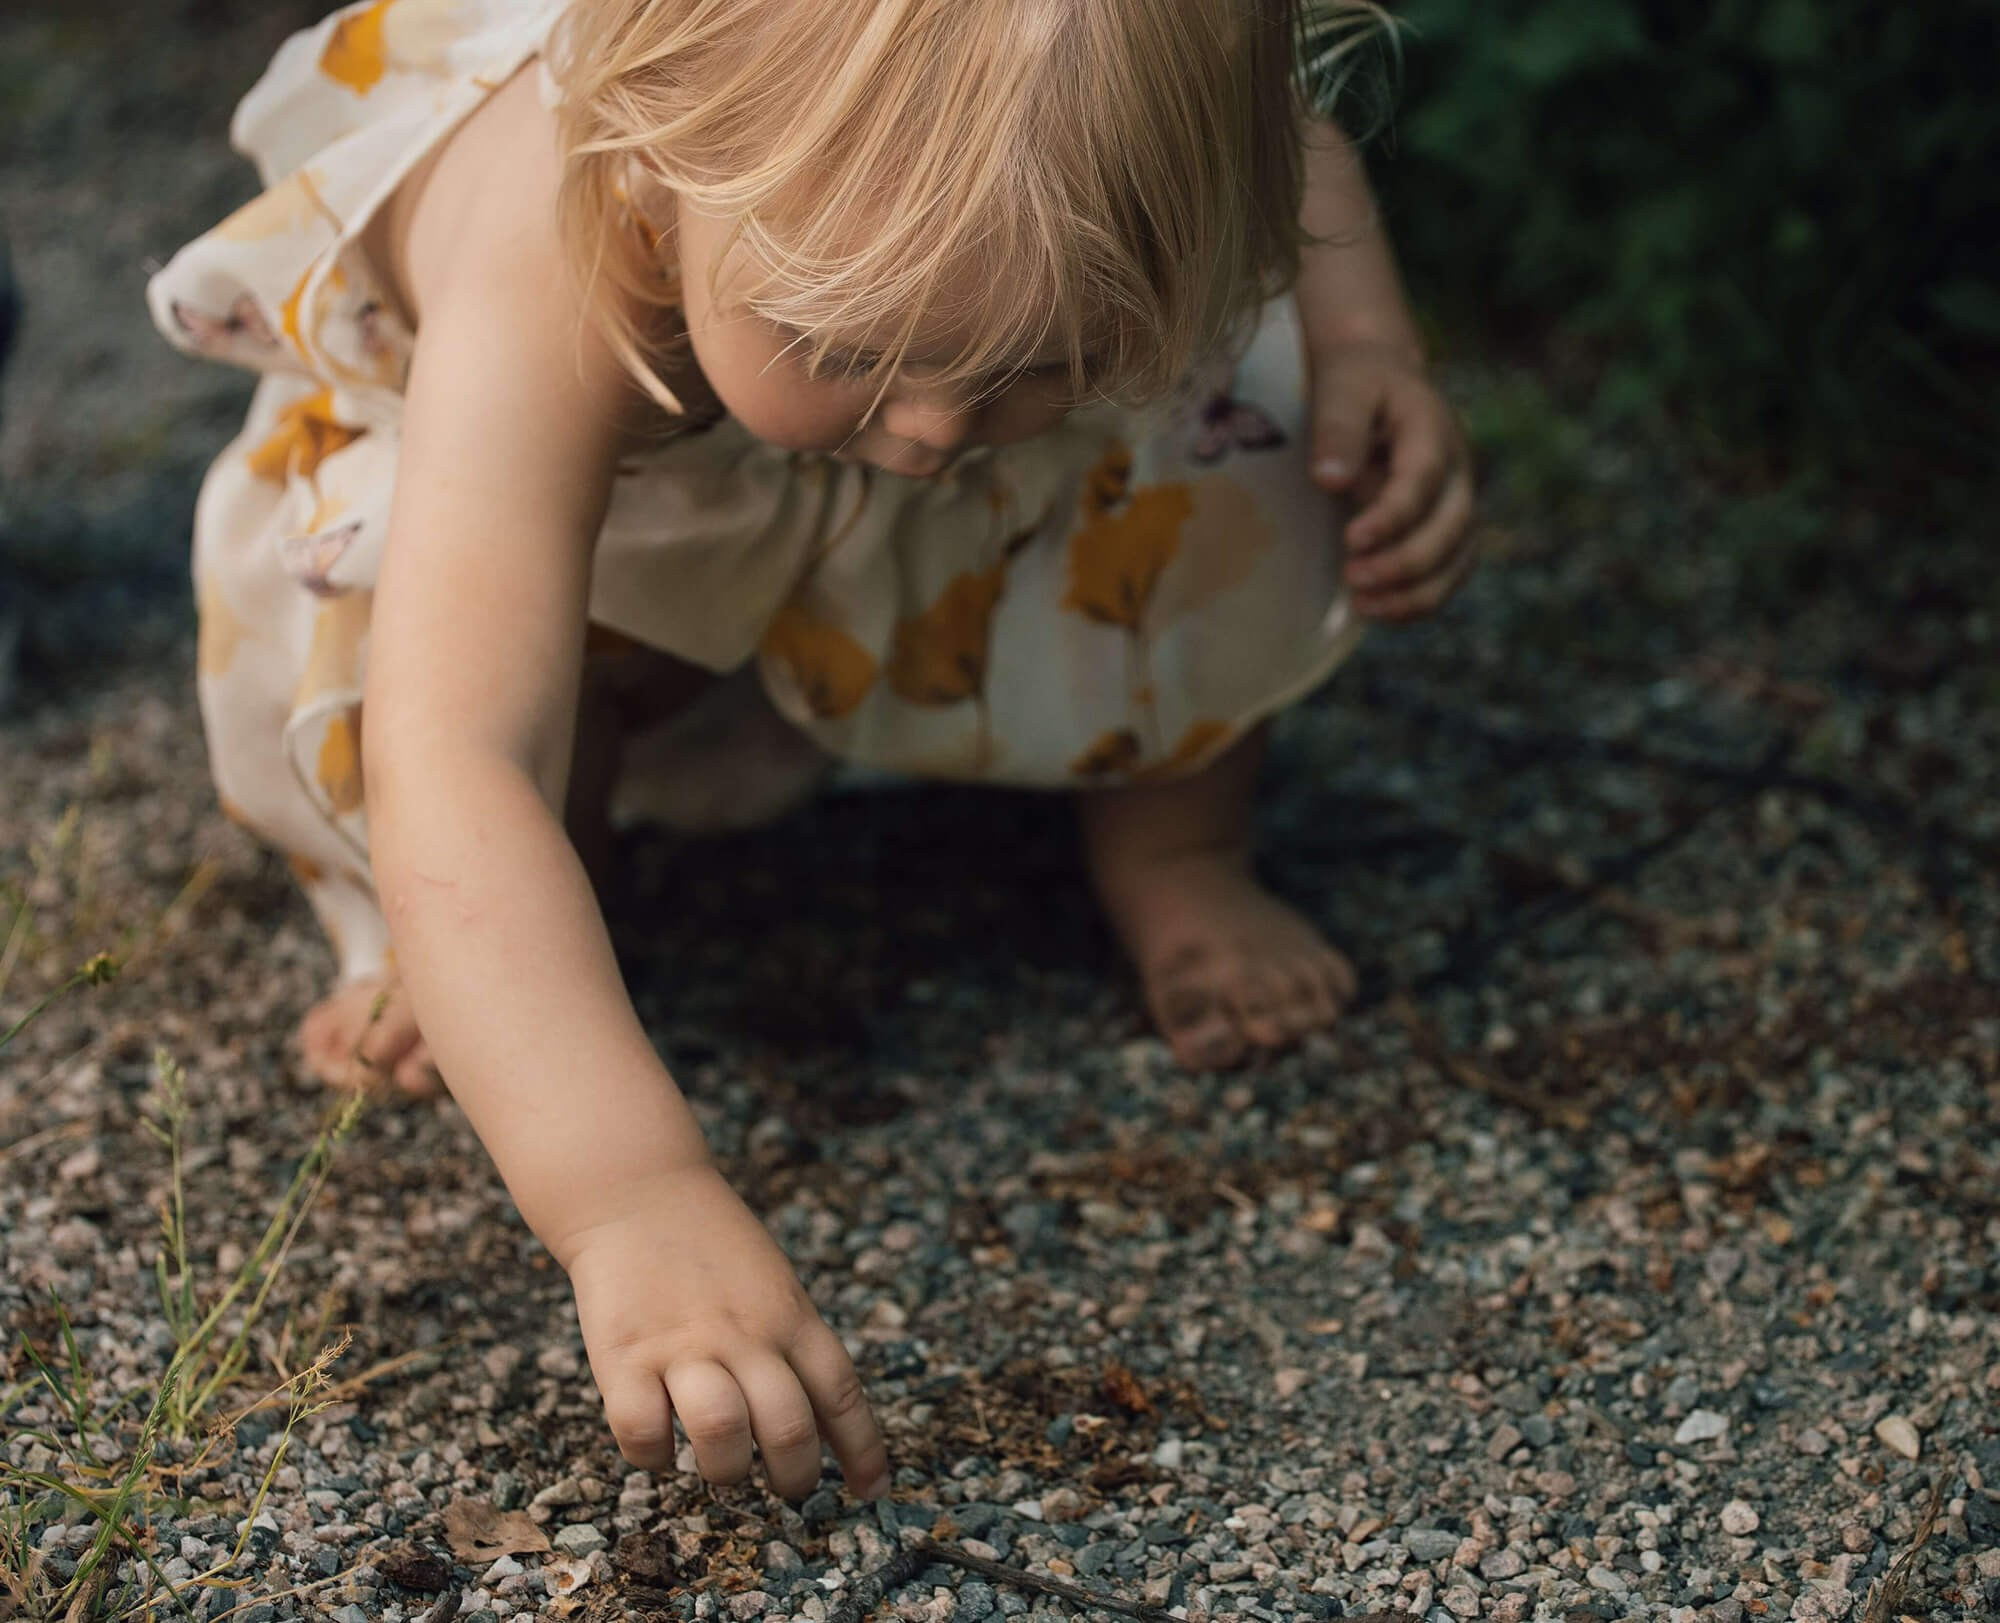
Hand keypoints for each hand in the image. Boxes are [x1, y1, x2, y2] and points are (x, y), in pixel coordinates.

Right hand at [552, 1161, 888, 1499]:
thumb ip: (794, 1344)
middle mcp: (745, 1335)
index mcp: (790, 1316)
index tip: (871, 1489)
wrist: (639, 1191)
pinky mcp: (625, 1355)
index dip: (862, 1449)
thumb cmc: (712, 1246)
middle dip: (795, 1478)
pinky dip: (654, 1456)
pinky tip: (659, 1444)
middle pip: (789, 1428)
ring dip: (726, 1471)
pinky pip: (643, 1432)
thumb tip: (820, 1421)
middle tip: (787, 1486)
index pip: (841, 1393)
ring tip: (721, 1468)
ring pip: (722, 1436)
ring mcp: (685, 1345)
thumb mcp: (776, 1285)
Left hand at [1307, 340, 1476, 622]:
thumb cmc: (1357, 383)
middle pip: (1449, 527)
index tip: (1352, 540)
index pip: (1422, 481)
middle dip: (1404, 562)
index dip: (1392, 517)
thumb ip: (1338, 429)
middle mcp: (1457, 469)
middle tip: (1352, 577)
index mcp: (1432, 430)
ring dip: (1416, 593)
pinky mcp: (1449, 527)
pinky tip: (1379, 610)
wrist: (1381, 379)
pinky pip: (1451, 573)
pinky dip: (1422, 600)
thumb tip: (1329, 480)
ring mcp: (1458, 501)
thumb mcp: (1342, 388)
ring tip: (1364, 605)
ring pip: (1458, 559)